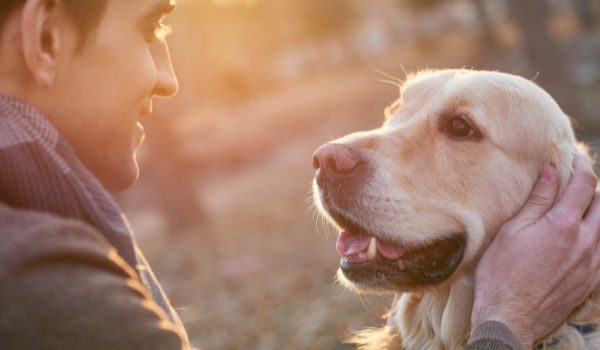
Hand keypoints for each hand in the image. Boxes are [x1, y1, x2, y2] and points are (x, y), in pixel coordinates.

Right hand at [471, 154, 599, 348]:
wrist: (510, 317)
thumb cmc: (502, 274)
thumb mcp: (512, 232)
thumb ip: (537, 201)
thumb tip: (551, 172)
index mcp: (563, 225)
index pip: (584, 184)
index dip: (581, 164)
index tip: (573, 156)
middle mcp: (585, 242)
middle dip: (591, 187)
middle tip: (574, 181)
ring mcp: (592, 263)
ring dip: (596, 212)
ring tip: (578, 207)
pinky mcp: (592, 280)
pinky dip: (597, 236)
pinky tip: (583, 237)